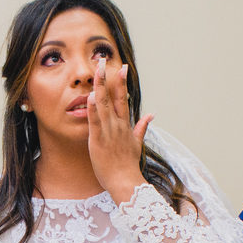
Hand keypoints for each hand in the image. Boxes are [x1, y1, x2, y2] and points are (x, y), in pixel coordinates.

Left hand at [87, 59, 153, 202]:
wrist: (126, 182)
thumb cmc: (128, 166)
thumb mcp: (137, 144)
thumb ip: (142, 127)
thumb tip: (152, 114)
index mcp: (125, 126)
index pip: (123, 99)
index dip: (121, 82)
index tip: (122, 67)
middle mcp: (118, 125)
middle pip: (112, 97)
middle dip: (107, 77)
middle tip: (102, 60)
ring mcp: (109, 132)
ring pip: (103, 105)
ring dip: (99, 87)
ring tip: (96, 71)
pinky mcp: (99, 140)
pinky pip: (96, 122)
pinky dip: (93, 109)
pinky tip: (90, 96)